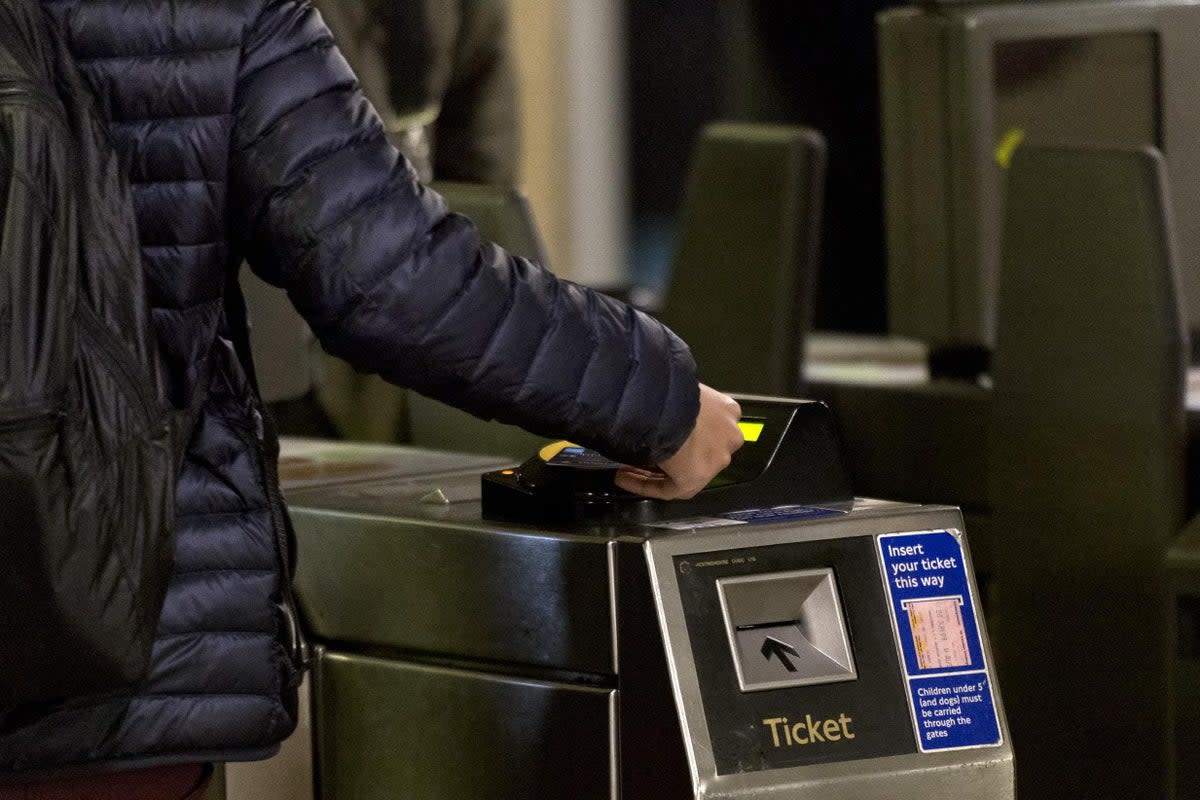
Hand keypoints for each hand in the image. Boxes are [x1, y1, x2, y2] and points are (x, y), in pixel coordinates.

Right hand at [614, 384, 743, 499]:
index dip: (679, 434)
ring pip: (683, 471)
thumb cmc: (667, 391)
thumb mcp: (676, 389)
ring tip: (625, 470)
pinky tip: (624, 478)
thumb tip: (651, 406)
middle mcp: (727, 437)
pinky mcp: (696, 479)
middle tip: (642, 454)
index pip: (706, 428)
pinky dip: (645, 484)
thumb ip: (673, 403)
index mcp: (727, 411)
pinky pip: (669, 488)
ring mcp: (715, 460)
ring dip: (652, 471)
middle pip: (697, 452)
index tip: (657, 432)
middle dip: (670, 454)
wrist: (664, 403)